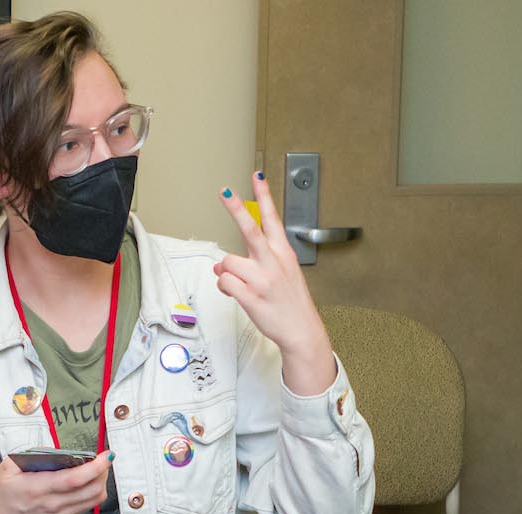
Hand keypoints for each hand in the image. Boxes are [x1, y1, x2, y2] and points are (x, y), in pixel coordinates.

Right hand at [0, 454, 113, 513]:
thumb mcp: (7, 468)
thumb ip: (31, 454)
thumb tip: (55, 449)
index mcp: (38, 489)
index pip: (76, 479)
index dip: (96, 466)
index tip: (105, 455)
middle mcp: (53, 504)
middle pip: (92, 489)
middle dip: (103, 471)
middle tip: (102, 458)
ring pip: (94, 499)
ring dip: (101, 482)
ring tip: (97, 468)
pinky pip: (87, 506)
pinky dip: (93, 492)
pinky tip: (88, 482)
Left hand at [215, 172, 334, 383]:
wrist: (301, 330)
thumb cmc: (290, 301)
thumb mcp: (280, 274)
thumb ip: (251, 263)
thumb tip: (220, 265)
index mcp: (283, 253)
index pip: (271, 218)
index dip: (263, 195)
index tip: (256, 175)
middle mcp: (273, 263)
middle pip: (250, 230)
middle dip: (236, 209)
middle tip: (224, 191)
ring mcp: (263, 281)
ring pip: (227, 262)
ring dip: (225, 272)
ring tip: (237, 283)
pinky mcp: (252, 298)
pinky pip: (224, 283)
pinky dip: (224, 288)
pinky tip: (235, 293)